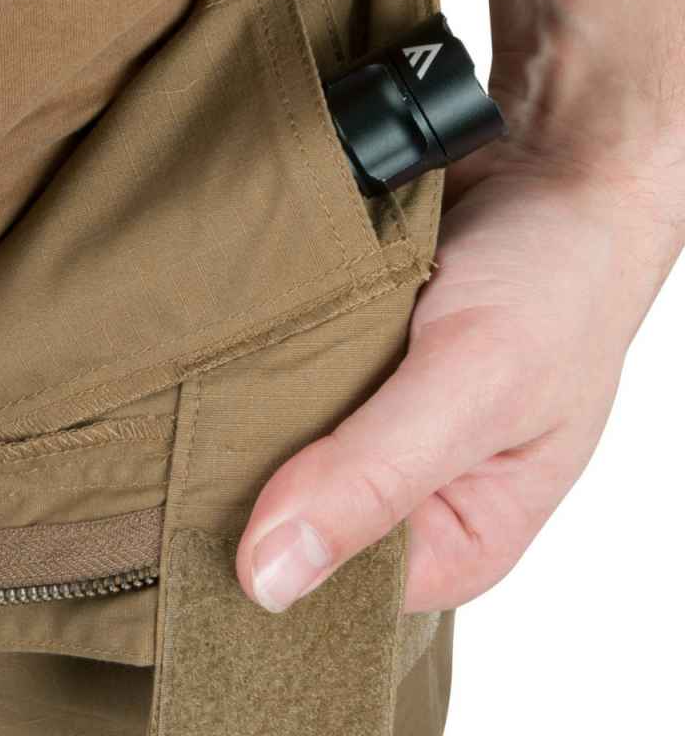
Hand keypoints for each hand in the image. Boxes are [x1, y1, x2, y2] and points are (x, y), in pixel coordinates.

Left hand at [235, 0, 684, 613]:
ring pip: (275, 453)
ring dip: (239, 418)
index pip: (338, 587)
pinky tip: (223, 345)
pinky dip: (250, 365)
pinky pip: (276, 387)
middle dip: (245, 484)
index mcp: (457, 535)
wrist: (552, 164)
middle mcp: (407, 493)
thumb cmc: (555, 279)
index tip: (209, 510)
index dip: (273, 553)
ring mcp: (370, 428)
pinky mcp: (346, 371)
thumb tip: (271, 578)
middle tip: (197, 431)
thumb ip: (379, 475)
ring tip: (204, 380)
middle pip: (297, 521)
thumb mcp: (476, 382)